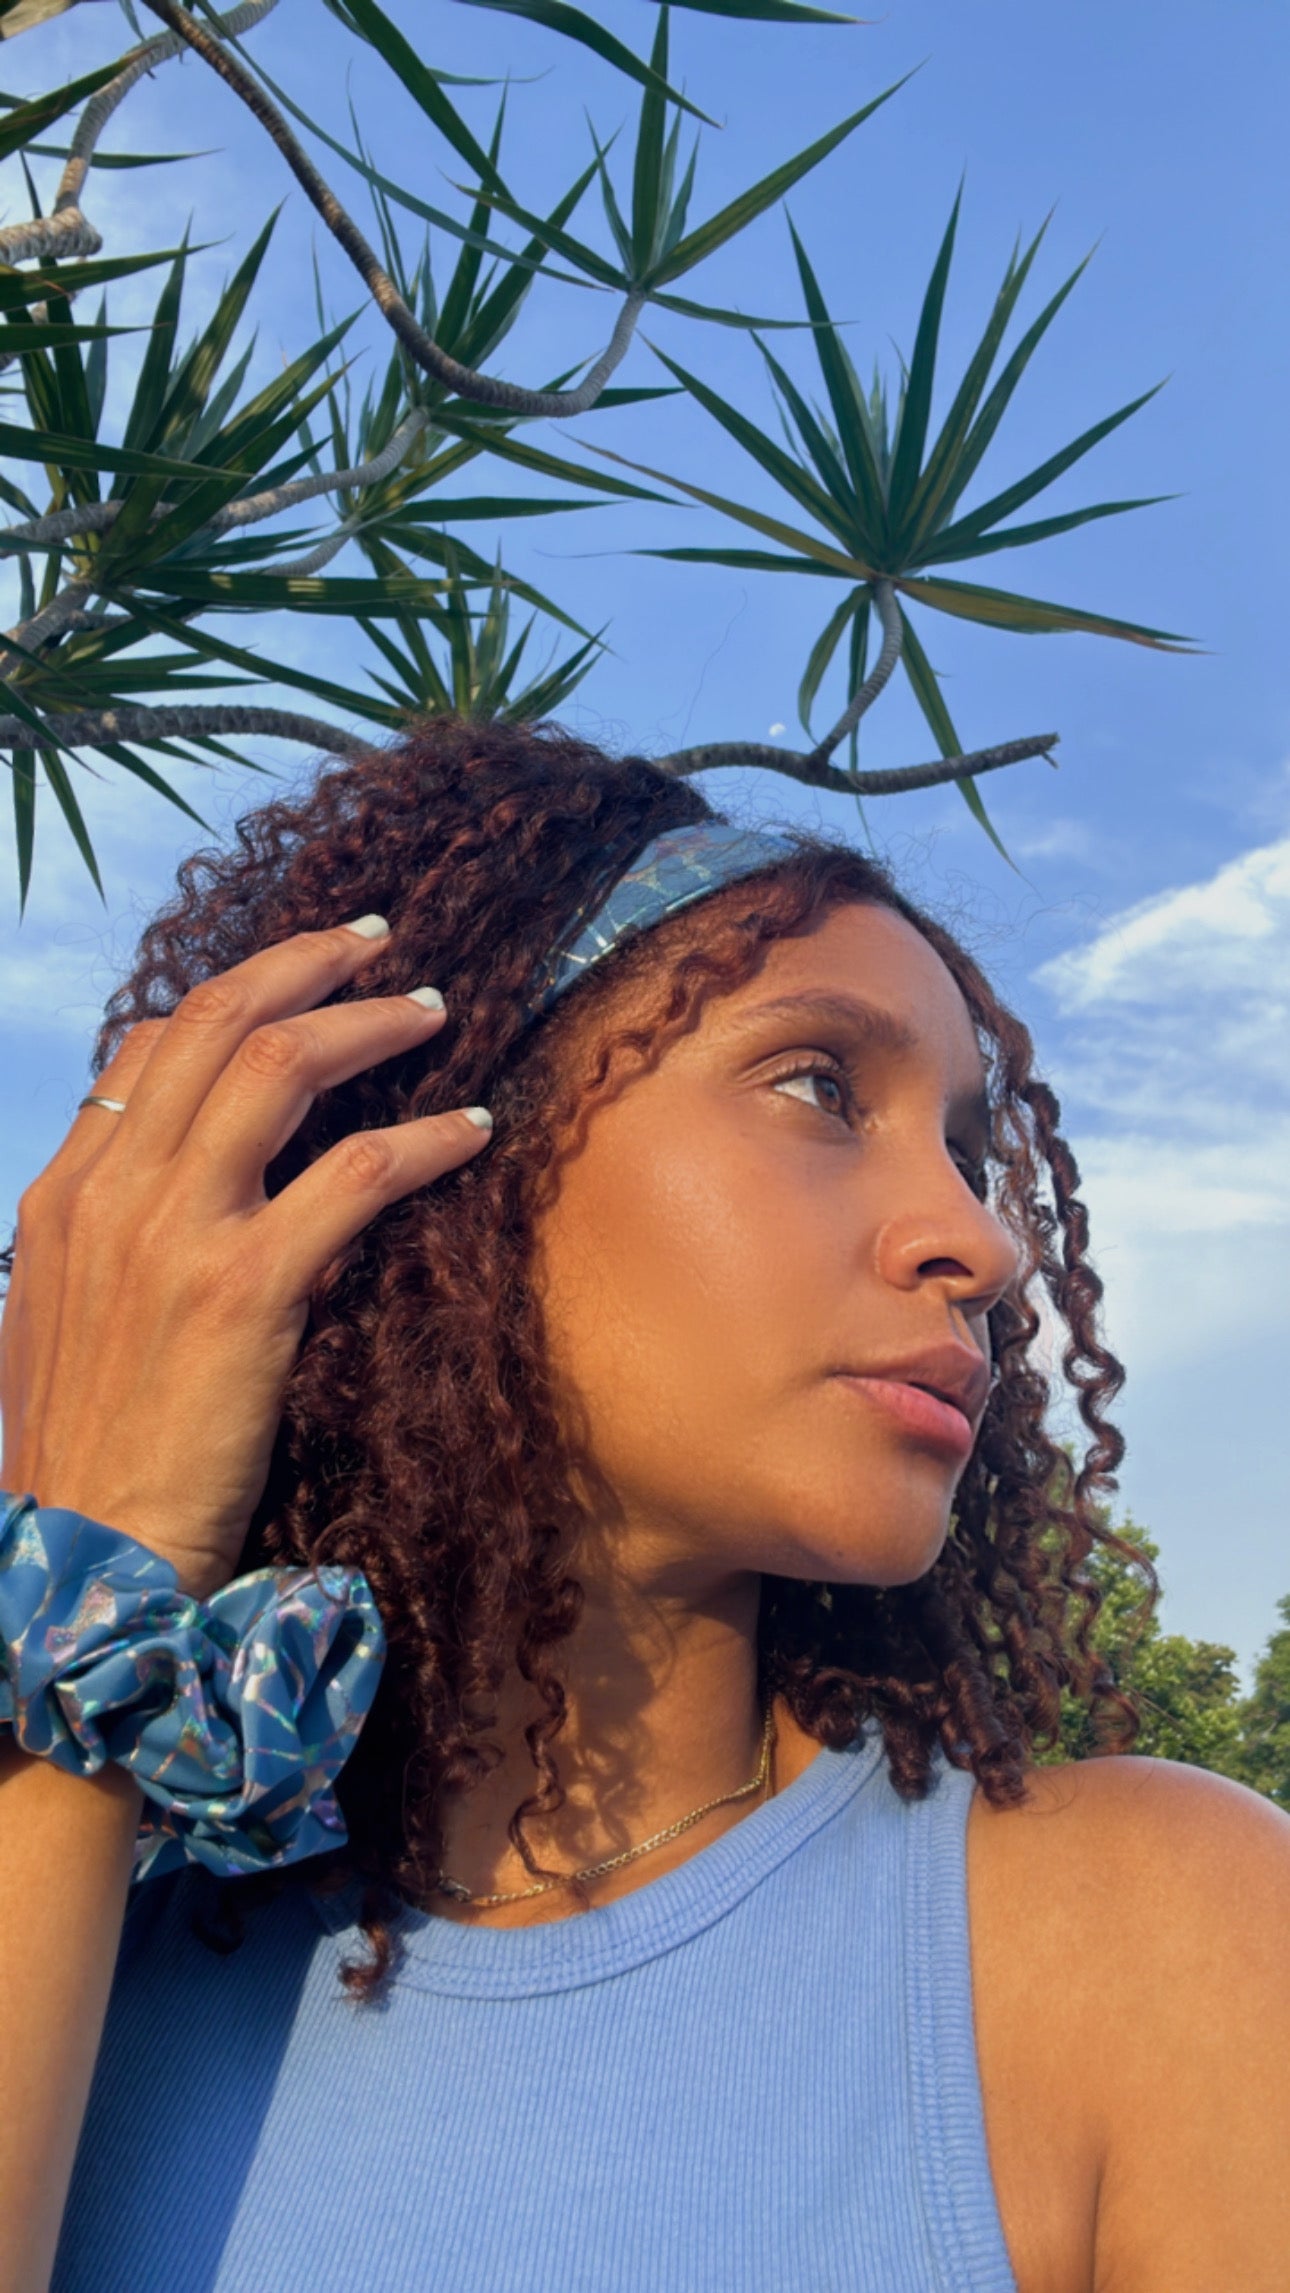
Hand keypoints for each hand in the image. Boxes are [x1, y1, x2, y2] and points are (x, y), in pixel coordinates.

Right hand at [0, 917, 491, 1597]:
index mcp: (64, 1195)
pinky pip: (355, 1174)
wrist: (88, 1560)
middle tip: (377, 944)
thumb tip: (175, 1186)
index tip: (300, 977)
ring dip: (370, 1024)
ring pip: (281, 1067)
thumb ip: (112, 1241)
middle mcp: (111, 1192)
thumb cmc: (90, 1457)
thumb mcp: (65, 1324)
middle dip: (304, 964)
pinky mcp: (243, 1291)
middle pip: (213, 1021)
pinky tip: (471, 1129)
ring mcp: (173, 1235)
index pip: (148, 1047)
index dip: (233, 993)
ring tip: (435, 1014)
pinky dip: (423, 1136)